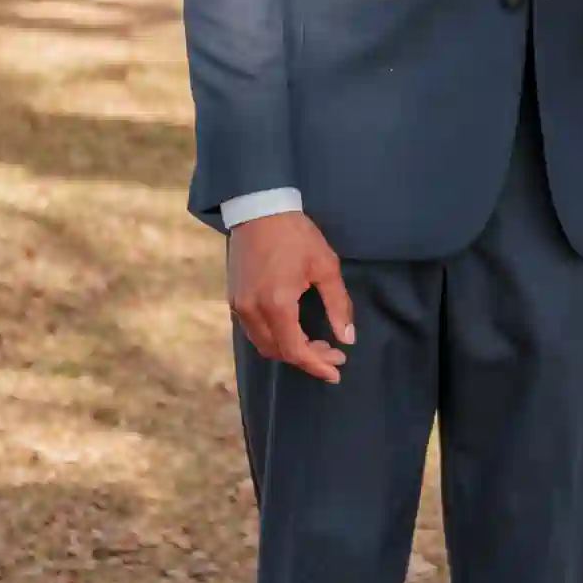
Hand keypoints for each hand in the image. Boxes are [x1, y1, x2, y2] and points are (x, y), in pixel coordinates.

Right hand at [226, 209, 354, 383]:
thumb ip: (338, 305)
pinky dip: (275, 338)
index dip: (317, 365)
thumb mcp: (326, 267)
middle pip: (279, 352)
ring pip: (264, 344)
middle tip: (333, 355)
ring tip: (317, 346)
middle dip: (307, 359)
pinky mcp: (235, 299)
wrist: (259, 209)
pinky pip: (254, 331)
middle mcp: (253, 310)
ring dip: (290, 350)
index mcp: (277, 304)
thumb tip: (347, 338)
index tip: (336, 372)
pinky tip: (294, 332)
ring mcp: (239, 305)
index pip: (295, 350)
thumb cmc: (296, 235)